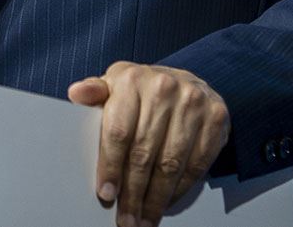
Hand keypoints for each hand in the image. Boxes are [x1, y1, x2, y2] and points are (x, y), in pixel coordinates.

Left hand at [67, 61, 229, 226]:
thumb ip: (94, 92)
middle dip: (133, 193)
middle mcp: (164, 87)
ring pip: (171, 163)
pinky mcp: (216, 118)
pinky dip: (181, 189)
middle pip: (144, 153)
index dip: (111, 166)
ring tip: (145, 219)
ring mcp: (194, 102)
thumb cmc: (143, 91)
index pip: (119, 132)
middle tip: (126, 218)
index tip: (106, 194)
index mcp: (132, 80)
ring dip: (156, 198)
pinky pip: (196, 164)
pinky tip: (168, 201)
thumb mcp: (115, 85)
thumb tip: (76, 93)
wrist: (186, 81)